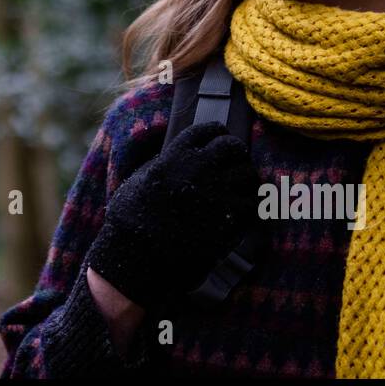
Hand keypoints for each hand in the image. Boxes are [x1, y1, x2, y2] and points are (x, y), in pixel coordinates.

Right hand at [85, 120, 261, 311]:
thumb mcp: (141, 179)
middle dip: (235, 153)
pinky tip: (242, 210)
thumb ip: (164, 164)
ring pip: (248, 173)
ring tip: (242, 187)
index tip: (220, 137)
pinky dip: (250, 205)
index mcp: (175, 156)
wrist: (141, 255)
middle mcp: (200, 168)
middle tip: (235, 163)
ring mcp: (217, 192)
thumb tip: (179, 158)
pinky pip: (252, 203)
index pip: (206, 130)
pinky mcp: (229, 218)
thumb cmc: (132, 219)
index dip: (216, 133)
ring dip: (246, 178)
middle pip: (232, 147)